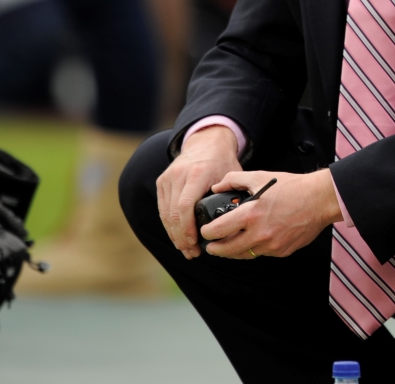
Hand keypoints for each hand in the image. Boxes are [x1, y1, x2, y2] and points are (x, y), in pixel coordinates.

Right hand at [157, 125, 241, 258]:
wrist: (206, 142)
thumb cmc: (222, 161)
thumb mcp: (231, 174)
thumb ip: (230, 194)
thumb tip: (232, 221)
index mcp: (197, 173)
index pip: (185, 206)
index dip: (188, 229)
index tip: (195, 243)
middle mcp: (179, 175)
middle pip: (174, 214)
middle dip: (181, 237)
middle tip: (191, 252)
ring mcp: (167, 178)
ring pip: (165, 214)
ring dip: (174, 234)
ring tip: (186, 249)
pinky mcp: (162, 182)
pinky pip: (163, 208)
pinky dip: (169, 225)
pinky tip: (178, 236)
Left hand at [201, 169, 342, 259]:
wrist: (319, 200)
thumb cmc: (291, 187)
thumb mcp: (260, 177)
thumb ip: (234, 180)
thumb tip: (217, 187)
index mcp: (250, 214)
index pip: (217, 231)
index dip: (206, 232)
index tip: (205, 231)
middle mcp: (259, 233)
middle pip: (226, 250)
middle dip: (214, 249)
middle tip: (211, 245)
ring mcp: (271, 245)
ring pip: (243, 255)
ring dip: (232, 252)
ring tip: (228, 245)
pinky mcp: (281, 251)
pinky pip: (261, 254)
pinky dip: (254, 248)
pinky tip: (253, 240)